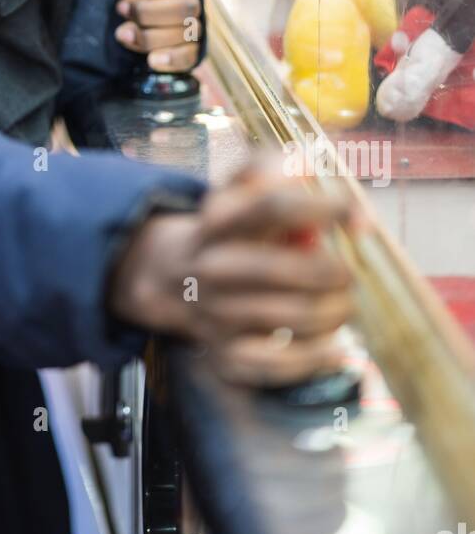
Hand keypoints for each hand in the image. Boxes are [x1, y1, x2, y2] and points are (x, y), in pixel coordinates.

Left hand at [83, 0, 201, 72]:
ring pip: (187, 32)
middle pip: (187, 6)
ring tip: (121, 33)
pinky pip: (190, 57)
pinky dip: (172, 59)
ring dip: (152, 35)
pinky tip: (151, 60)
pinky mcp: (179, 49)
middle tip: (120, 7)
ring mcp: (185, 23)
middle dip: (149, 10)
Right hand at [107, 158, 357, 386]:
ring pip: (289, 317)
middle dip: (331, 273)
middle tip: (347, 274)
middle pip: (282, 268)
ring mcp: (215, 313)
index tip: (358, 217)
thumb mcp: (240, 187)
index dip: (322, 208)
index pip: (273, 205)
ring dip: (333, 312)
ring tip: (342, 304)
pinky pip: (277, 366)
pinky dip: (315, 359)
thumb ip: (274, 168)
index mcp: (218, 219)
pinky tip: (335, 349)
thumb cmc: (232, 230)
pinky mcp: (224, 354)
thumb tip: (309, 168)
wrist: (175, 277)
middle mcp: (212, 266)